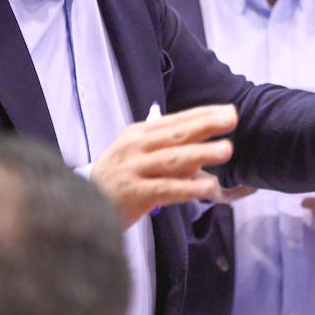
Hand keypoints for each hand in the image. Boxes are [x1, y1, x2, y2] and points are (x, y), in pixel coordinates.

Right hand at [91, 104, 237, 224]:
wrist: (81, 204)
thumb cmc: (117, 177)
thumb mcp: (136, 154)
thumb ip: (166, 149)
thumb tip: (201, 149)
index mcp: (140, 134)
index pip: (176, 120)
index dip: (203, 114)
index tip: (228, 110)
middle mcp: (136, 147)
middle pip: (177, 134)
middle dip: (206, 125)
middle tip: (232, 119)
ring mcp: (135, 169)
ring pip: (173, 159)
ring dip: (202, 153)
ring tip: (227, 149)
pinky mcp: (135, 194)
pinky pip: (166, 189)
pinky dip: (189, 187)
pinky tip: (209, 186)